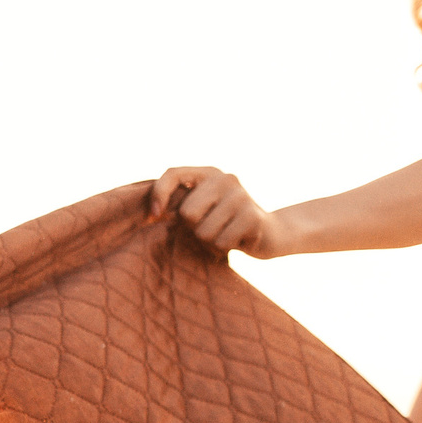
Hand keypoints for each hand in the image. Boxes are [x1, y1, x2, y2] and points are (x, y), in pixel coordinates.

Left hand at [147, 166, 288, 256]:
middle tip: (211, 227)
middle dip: (194, 229)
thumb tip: (149, 213)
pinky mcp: (252, 216)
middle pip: (187, 213)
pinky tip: (237, 240)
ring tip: (225, 234)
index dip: (159, 194)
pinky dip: (224, 248)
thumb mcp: (202, 208)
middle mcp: (225, 179)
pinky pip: (220, 242)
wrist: (272, 231)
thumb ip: (179, 204)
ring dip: (210, 242)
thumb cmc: (224, 222)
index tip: (154, 216)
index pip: (173, 173)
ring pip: (203, 232)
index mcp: (208, 174)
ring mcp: (241, 196)